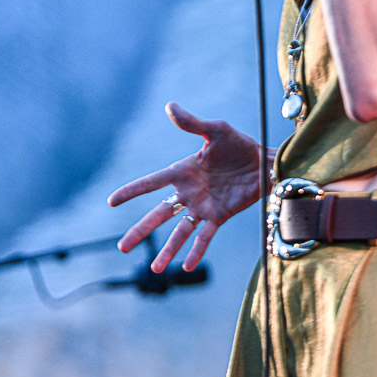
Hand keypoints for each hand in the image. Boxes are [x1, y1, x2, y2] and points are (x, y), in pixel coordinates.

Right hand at [107, 102, 261, 272]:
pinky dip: (197, 251)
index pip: (151, 183)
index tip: (111, 201)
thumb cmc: (240, 144)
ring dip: (168, 250)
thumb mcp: (216, 130)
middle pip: (159, 214)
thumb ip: (192, 123)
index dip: (131, 191)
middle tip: (121, 248)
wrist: (265, 162)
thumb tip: (169, 105)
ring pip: (180, 231)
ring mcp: (203, 207)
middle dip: (141, 230)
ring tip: (155, 270)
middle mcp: (188, 192)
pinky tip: (188, 266)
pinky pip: (205, 236)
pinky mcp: (220, 216)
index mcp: (182, 171)